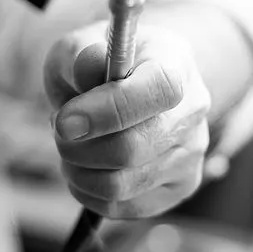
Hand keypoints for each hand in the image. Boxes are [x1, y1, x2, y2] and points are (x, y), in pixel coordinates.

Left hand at [43, 22, 211, 217]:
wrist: (130, 85)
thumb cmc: (102, 64)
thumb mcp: (82, 44)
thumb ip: (82, 54)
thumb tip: (90, 69)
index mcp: (176, 63)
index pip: (159, 91)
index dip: (109, 111)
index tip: (65, 121)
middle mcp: (193, 111)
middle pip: (133, 149)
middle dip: (77, 146)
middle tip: (59, 128)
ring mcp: (192, 153)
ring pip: (121, 185)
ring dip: (77, 169)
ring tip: (71, 145)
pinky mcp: (180, 187)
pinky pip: (121, 207)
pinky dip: (87, 191)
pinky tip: (84, 166)